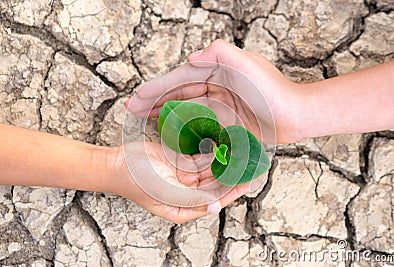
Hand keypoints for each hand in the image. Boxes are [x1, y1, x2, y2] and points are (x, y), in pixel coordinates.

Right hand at [109, 142, 250, 223]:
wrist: (117, 164)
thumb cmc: (137, 182)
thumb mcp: (166, 193)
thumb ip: (191, 199)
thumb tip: (215, 207)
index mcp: (185, 208)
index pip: (216, 200)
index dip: (234, 190)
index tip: (250, 179)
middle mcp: (188, 194)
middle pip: (217, 185)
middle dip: (234, 175)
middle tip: (252, 164)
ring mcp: (185, 178)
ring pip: (211, 171)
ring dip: (226, 162)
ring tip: (243, 153)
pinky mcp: (181, 163)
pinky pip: (201, 158)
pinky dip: (212, 152)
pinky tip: (225, 145)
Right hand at [127, 39, 302, 143]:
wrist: (295, 115)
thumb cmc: (274, 91)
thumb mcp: (248, 65)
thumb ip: (222, 53)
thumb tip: (193, 56)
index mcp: (217, 70)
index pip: (180, 78)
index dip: (157, 87)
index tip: (137, 96)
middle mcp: (216, 85)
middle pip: (178, 92)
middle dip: (154, 99)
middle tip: (132, 108)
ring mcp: (220, 102)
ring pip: (185, 107)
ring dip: (164, 111)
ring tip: (144, 118)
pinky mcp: (227, 119)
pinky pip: (198, 122)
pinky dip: (183, 124)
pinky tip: (171, 130)